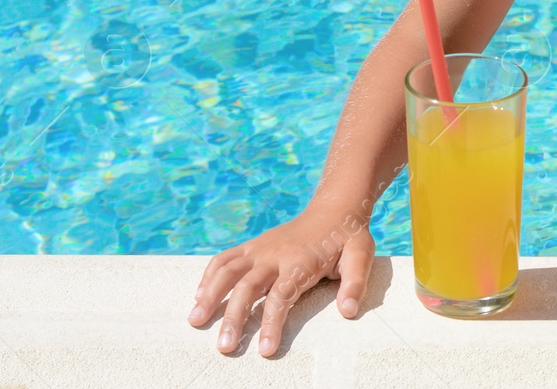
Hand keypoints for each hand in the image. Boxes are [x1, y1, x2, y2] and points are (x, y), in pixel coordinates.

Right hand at [188, 204, 374, 356]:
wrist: (335, 207)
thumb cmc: (348, 237)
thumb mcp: (361, 256)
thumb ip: (355, 283)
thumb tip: (348, 311)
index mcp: (300, 262)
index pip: (281, 296)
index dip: (271, 323)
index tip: (265, 350)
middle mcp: (275, 254)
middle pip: (247, 287)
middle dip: (234, 318)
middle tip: (224, 347)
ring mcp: (261, 248)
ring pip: (228, 270)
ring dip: (209, 294)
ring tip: (195, 320)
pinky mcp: (254, 245)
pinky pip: (225, 257)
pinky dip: (209, 275)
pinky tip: (198, 295)